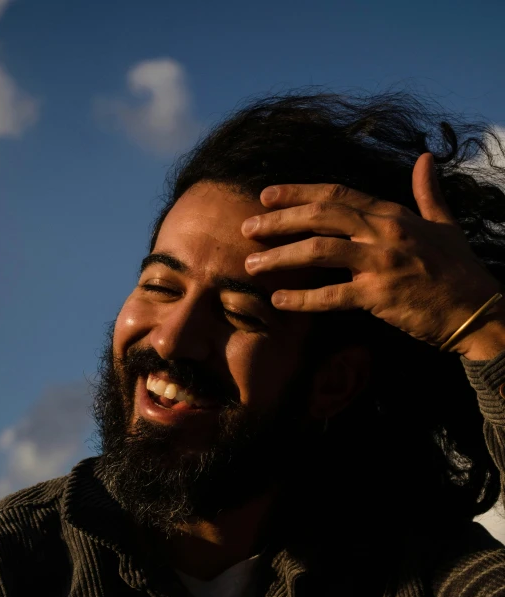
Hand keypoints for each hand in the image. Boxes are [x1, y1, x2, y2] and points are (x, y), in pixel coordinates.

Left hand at [242, 153, 503, 355]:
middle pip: (320, 216)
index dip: (298, 192)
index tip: (266, 195)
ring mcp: (381, 262)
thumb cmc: (460, 269)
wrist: (479, 309)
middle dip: (278, 221)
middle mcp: (384, 231)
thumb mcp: (445, 223)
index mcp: (393, 213)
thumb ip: (428, 192)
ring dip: (281, 257)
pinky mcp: (380, 296)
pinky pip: (332, 296)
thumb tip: (425, 158)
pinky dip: (303, 299)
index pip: (337, 193)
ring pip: (319, 252)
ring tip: (252, 267)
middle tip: (246, 229)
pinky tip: (279, 301)